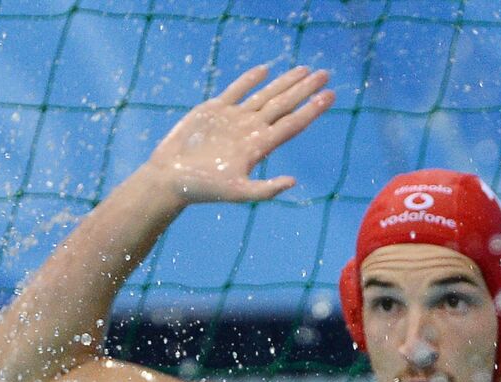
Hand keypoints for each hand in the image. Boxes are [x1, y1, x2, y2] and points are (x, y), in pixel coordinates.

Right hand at [142, 64, 333, 203]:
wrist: (170, 179)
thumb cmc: (202, 189)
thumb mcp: (236, 192)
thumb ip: (265, 189)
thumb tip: (293, 182)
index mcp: (258, 146)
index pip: (292, 123)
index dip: (312, 109)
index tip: (330, 95)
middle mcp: (250, 130)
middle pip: (284, 105)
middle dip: (305, 89)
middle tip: (325, 74)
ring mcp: (233, 119)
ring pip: (265, 95)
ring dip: (285, 82)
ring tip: (305, 70)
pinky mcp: (214, 111)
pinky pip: (236, 90)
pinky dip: (250, 80)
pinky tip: (265, 70)